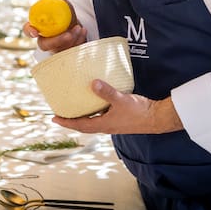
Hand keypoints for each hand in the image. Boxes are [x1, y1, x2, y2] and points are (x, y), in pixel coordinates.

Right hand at [22, 0, 86, 52]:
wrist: (77, 23)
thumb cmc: (65, 13)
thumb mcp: (62, 3)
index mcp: (38, 27)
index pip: (28, 30)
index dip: (29, 31)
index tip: (35, 31)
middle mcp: (44, 40)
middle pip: (44, 45)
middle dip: (56, 41)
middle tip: (68, 35)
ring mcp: (55, 49)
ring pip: (60, 49)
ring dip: (71, 39)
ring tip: (78, 27)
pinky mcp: (66, 53)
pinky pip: (71, 50)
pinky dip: (79, 40)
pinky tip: (83, 30)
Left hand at [52, 79, 183, 134]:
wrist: (157, 118)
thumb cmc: (139, 112)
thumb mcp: (121, 100)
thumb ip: (107, 92)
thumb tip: (93, 83)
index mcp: (103, 124)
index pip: (80, 125)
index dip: (66, 122)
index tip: (54, 118)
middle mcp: (106, 126)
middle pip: (83, 125)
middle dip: (71, 120)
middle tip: (60, 112)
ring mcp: (113, 123)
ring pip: (92, 121)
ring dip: (82, 115)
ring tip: (74, 106)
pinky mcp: (119, 119)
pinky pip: (101, 116)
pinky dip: (94, 110)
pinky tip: (96, 101)